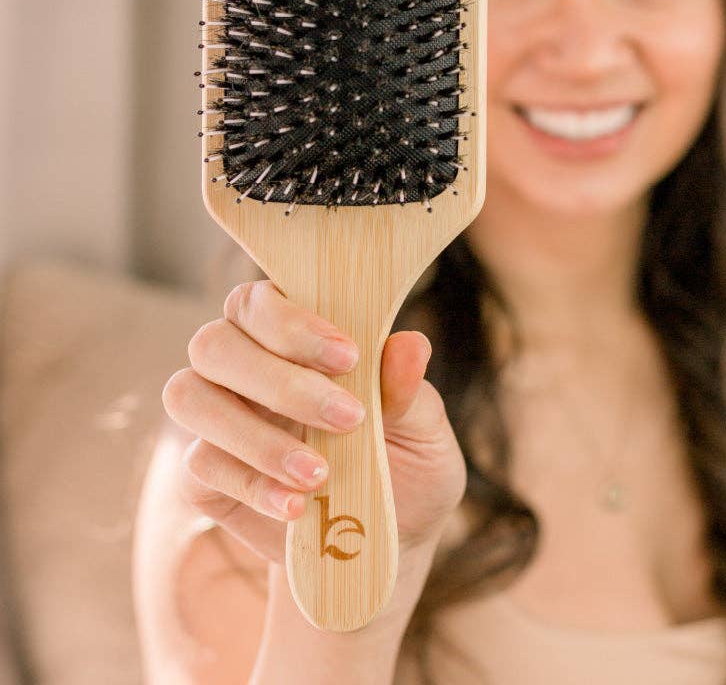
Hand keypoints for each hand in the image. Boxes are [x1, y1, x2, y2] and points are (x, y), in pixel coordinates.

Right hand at [162, 279, 466, 568]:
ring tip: (320, 472)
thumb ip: (406, 390)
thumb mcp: (422, 430)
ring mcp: (218, 419)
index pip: (260, 301)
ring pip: (189, 397)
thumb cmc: (406, 462)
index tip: (349, 357)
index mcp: (293, 334)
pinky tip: (298, 505)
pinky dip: (252, 483)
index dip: (293, 323)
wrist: (389, 538)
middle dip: (279, 380)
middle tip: (348, 418)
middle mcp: (243, 366)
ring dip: (256, 435)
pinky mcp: (204, 477)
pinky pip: (201, 465)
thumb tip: (411, 347)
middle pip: (214, 343)